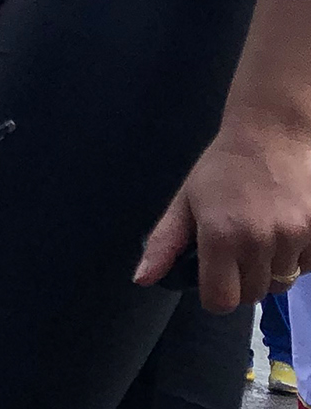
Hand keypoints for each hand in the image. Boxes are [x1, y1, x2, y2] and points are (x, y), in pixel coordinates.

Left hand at [137, 110, 310, 312]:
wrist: (273, 134)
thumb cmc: (223, 167)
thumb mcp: (185, 201)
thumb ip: (164, 243)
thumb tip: (142, 279)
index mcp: (221, 236)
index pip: (221, 301)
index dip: (215, 295)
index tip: (213, 278)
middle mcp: (260, 242)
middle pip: (253, 296)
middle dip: (241, 282)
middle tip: (235, 253)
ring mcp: (295, 237)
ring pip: (282, 282)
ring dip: (269, 270)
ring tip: (260, 238)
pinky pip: (309, 267)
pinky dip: (296, 259)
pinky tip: (284, 233)